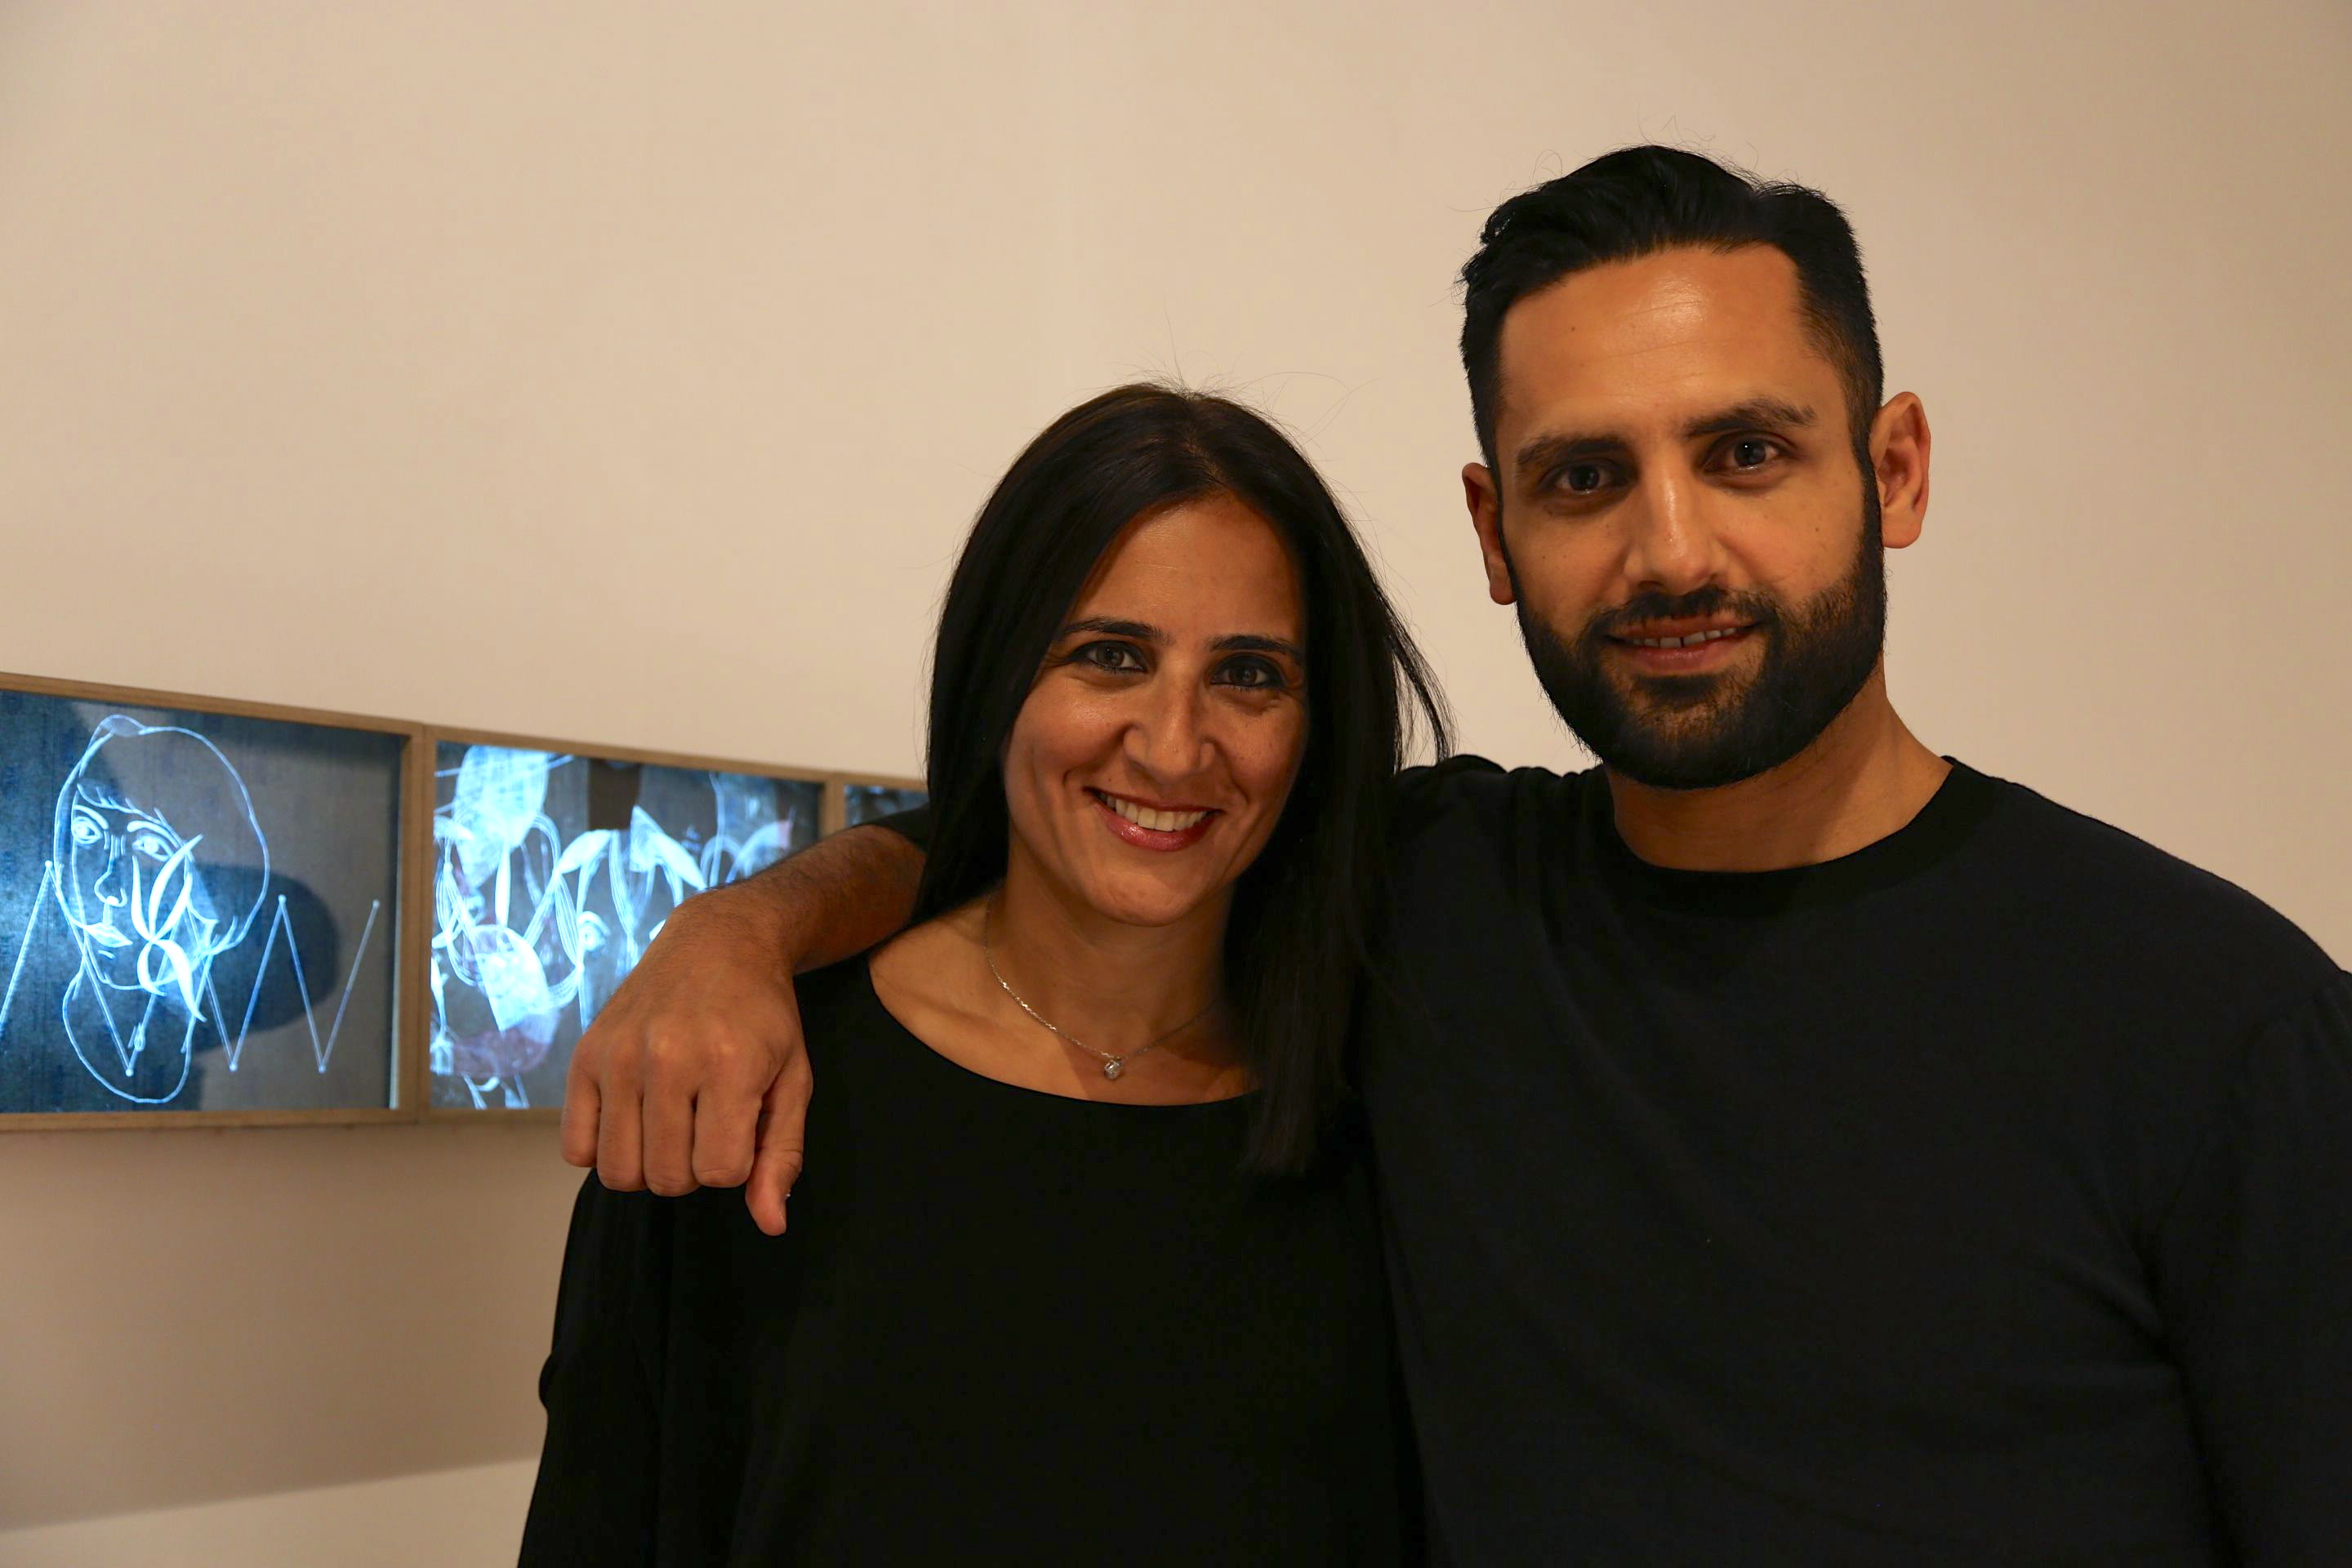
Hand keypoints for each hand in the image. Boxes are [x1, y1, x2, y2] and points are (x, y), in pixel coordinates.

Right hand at [560, 881, 810, 1234]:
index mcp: (729, 1066)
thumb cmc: (763, 1017)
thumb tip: (771, 1224)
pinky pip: (576, 1148)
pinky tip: (633, 1119)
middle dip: (692, 1169)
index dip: (734, 1165)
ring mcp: (619, 1055)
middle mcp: (667, 1058)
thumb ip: (782, 1154)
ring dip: (648, 1165)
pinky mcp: (585, 1054)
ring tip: (671, 1125)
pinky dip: (603, 1150)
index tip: (740, 1128)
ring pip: (618, 1172)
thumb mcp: (793, 1079)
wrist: (719, 943)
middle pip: (667, 1178)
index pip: (720, 1173)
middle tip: (705, 1125)